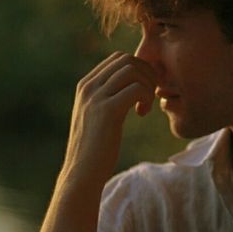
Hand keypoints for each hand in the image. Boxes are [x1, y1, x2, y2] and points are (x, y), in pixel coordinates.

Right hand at [60, 52, 157, 187]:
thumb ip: (107, 96)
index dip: (138, 69)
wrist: (82, 173)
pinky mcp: (107, 110)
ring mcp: (96, 97)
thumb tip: (131, 84)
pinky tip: (142, 113)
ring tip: (145, 106)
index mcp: (85, 85)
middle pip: (127, 59)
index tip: (144, 90)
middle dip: (146, 73)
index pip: (117, 58)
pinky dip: (146, 97)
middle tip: (149, 95)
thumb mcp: (97, 115)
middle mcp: (88, 87)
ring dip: (147, 85)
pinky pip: (136, 88)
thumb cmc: (94, 148)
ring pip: (133, 70)